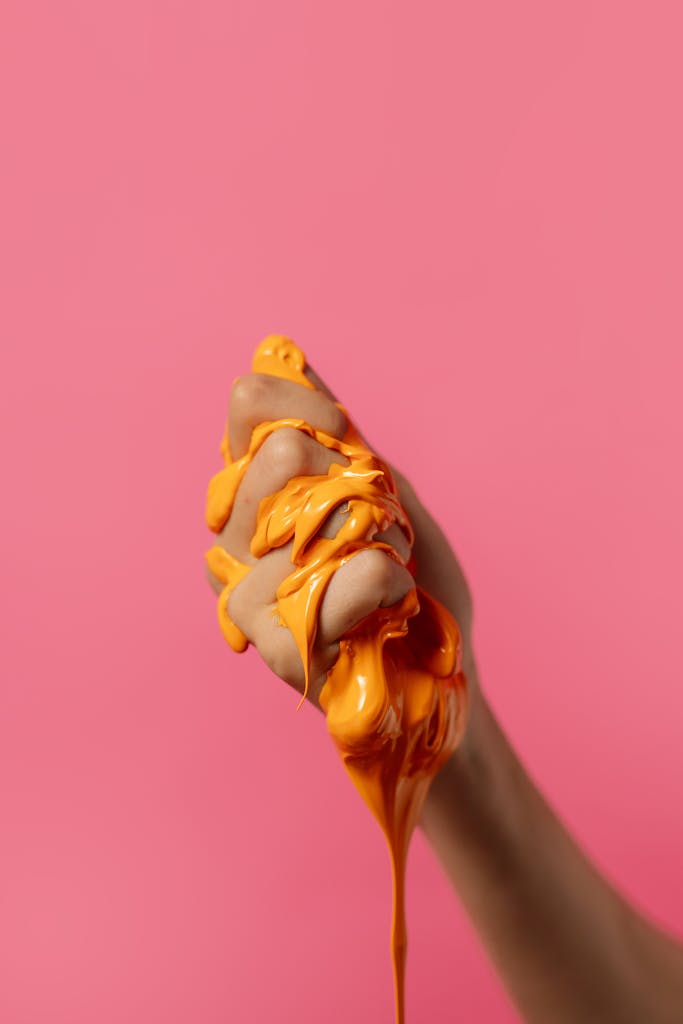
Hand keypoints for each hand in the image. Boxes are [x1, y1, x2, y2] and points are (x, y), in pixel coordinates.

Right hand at [205, 361, 479, 719]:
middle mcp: (236, 537)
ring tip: (388, 567)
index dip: (307, 406)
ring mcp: (247, 593)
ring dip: (372, 535)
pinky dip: (379, 585)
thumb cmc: (410, 574)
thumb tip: (275, 352)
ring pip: (299, 515)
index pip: (250, 408)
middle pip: (275, 455)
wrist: (442, 661)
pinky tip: (388, 601)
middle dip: (351, 482)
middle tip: (377, 526)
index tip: (345, 431)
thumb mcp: (381, 486)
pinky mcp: (276, 647)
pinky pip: (332, 585)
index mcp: (255, 491)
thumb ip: (330, 429)